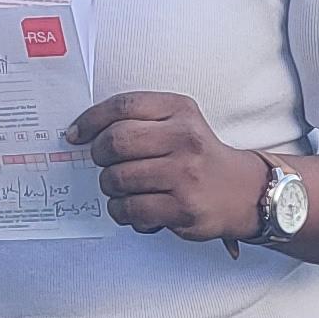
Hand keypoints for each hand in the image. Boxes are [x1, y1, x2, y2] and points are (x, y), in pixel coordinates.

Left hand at [68, 92, 269, 242]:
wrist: (242, 191)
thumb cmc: (199, 157)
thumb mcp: (179, 122)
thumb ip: (139, 120)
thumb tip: (83, 132)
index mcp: (180, 110)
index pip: (123, 106)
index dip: (91, 119)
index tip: (76, 134)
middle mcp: (184, 139)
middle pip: (115, 142)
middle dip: (98, 155)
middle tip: (104, 163)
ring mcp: (184, 175)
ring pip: (118, 179)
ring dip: (110, 187)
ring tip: (122, 189)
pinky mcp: (182, 208)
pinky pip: (130, 210)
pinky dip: (121, 212)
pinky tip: (132, 209)